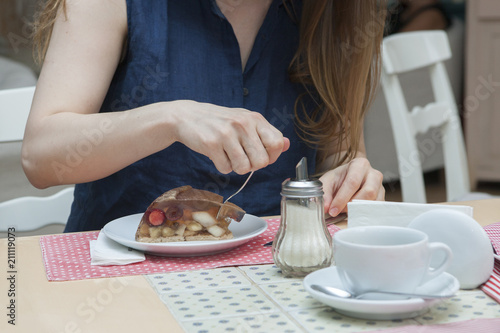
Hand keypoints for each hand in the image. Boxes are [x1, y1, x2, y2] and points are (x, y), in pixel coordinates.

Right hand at [172, 100, 289, 173]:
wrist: (187, 116)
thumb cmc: (220, 122)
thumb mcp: (245, 121)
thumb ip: (266, 134)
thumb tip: (287, 144)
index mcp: (255, 118)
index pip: (277, 144)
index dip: (271, 156)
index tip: (260, 154)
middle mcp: (243, 124)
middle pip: (261, 161)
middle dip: (252, 165)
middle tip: (242, 157)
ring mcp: (227, 134)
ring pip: (244, 168)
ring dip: (236, 167)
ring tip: (228, 155)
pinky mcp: (211, 144)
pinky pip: (225, 169)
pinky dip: (222, 166)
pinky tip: (217, 154)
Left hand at [319, 157, 384, 216]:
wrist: (348, 178)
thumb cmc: (339, 178)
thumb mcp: (327, 181)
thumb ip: (324, 193)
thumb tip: (325, 207)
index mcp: (360, 164)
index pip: (353, 182)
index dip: (342, 198)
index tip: (333, 210)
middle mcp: (374, 174)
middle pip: (369, 192)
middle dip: (352, 205)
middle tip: (339, 210)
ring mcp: (380, 187)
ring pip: (374, 202)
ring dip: (358, 210)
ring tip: (346, 210)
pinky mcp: (382, 198)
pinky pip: (377, 209)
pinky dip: (365, 214)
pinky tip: (354, 213)